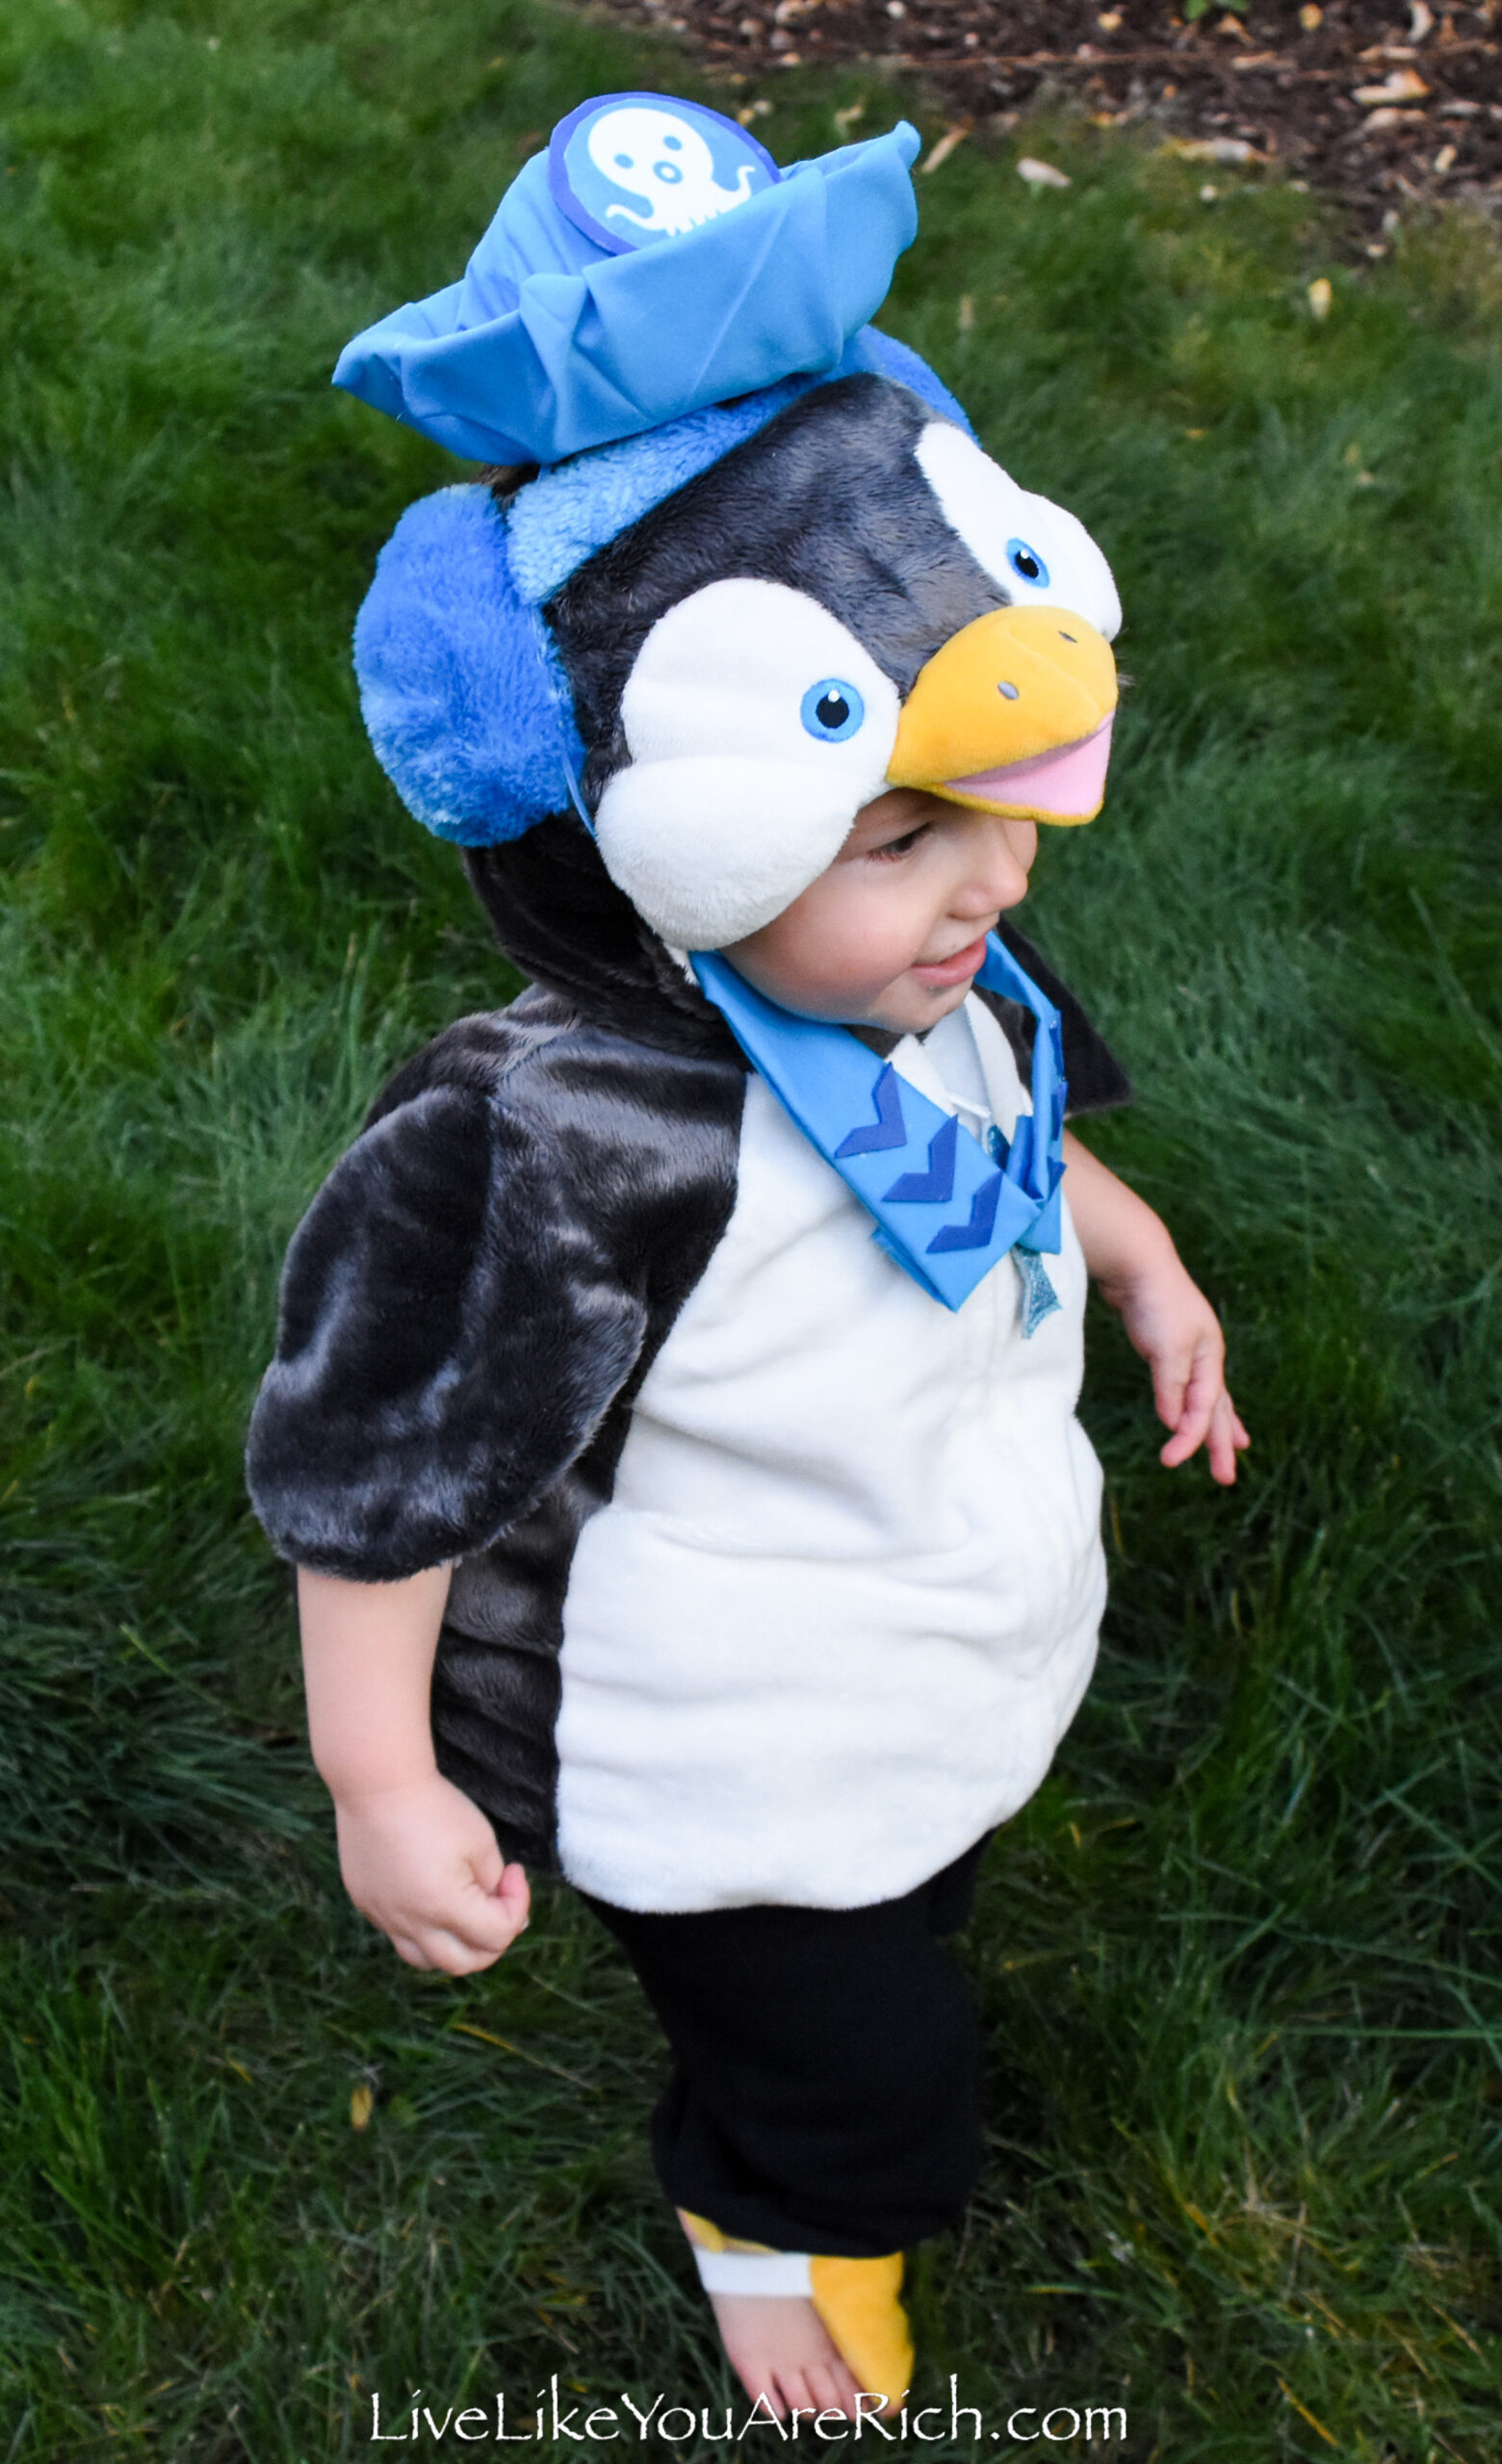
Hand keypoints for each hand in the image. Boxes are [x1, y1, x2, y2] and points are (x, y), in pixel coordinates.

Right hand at [333, 1770, 529, 1973]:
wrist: (376, 1783)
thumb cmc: (435, 1807)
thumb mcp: (481, 1842)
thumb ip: (493, 1884)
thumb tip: (502, 1912)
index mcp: (445, 1907)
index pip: (498, 1935)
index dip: (518, 1905)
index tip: (514, 1872)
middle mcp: (411, 1922)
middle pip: (463, 1964)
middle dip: (492, 1942)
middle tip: (499, 1908)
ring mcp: (384, 1916)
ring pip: (425, 1960)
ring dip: (454, 1947)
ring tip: (465, 1914)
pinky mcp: (366, 1903)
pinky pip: (398, 1933)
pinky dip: (422, 1929)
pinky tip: (431, 1895)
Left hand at [1102, 1254, 1249, 1485]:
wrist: (1138, 1263)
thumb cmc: (1156, 1302)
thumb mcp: (1167, 1348)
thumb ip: (1172, 1387)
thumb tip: (1176, 1422)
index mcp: (1210, 1358)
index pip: (1204, 1410)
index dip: (1190, 1438)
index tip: (1170, 1461)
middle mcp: (1206, 1358)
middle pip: (1219, 1409)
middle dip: (1223, 1444)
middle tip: (1226, 1479)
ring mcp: (1190, 1353)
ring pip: (1209, 1398)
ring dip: (1219, 1425)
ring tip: (1235, 1445)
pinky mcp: (1169, 1349)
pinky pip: (1187, 1387)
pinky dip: (1191, 1405)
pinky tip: (1188, 1411)